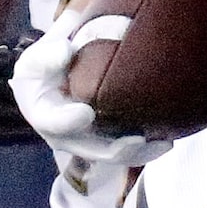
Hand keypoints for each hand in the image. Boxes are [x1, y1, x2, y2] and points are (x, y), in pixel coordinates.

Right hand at [13, 23, 171, 170]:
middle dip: (116, 149)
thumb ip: (49, 54)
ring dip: (140, 154)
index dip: (68, 121)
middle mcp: (64, 137)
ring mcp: (85, 144)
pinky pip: (125, 154)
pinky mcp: (103, 143)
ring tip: (164, 144)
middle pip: (90, 150)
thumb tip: (67, 51)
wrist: (50, 82)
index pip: (53, 123)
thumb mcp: (39, 56)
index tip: (86, 113)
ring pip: (113, 157)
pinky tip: (167, 141)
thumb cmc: (44, 68)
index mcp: (43, 115)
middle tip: (139, 140)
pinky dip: (146, 150)